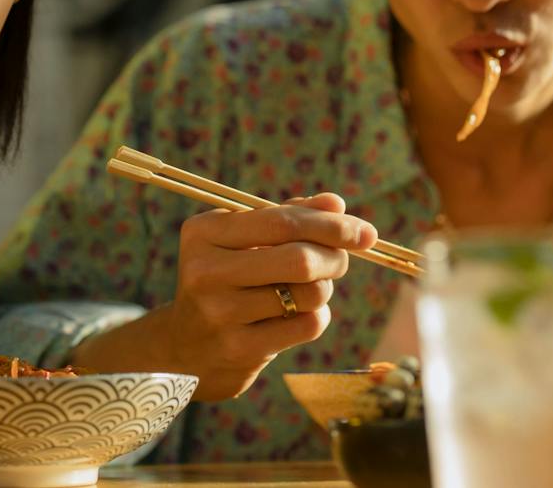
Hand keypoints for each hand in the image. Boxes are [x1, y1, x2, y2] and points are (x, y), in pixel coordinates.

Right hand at [159, 192, 375, 399]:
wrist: (188, 347)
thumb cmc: (226, 279)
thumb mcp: (243, 241)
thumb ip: (288, 217)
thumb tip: (337, 204)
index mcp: (204, 232)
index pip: (282, 221)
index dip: (332, 225)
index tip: (365, 232)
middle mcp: (206, 270)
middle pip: (300, 259)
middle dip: (334, 257)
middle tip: (340, 260)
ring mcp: (221, 312)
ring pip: (309, 293)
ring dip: (324, 288)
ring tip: (310, 288)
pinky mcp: (240, 348)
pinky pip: (306, 325)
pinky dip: (316, 316)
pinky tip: (297, 315)